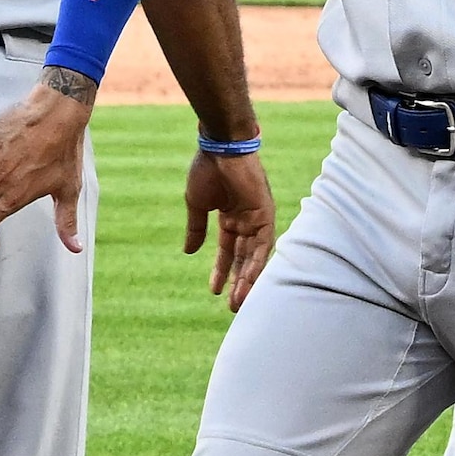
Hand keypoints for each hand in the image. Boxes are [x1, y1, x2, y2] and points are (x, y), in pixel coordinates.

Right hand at [184, 143, 276, 307]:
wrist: (219, 148)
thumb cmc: (206, 170)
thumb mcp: (196, 205)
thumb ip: (196, 230)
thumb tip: (188, 253)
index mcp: (231, 217)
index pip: (228, 251)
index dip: (221, 271)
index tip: (214, 291)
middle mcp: (247, 221)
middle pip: (244, 258)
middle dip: (238, 282)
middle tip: (233, 307)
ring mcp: (258, 218)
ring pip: (255, 257)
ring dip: (248, 280)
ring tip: (239, 303)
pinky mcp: (266, 215)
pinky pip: (263, 246)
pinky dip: (256, 264)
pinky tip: (247, 282)